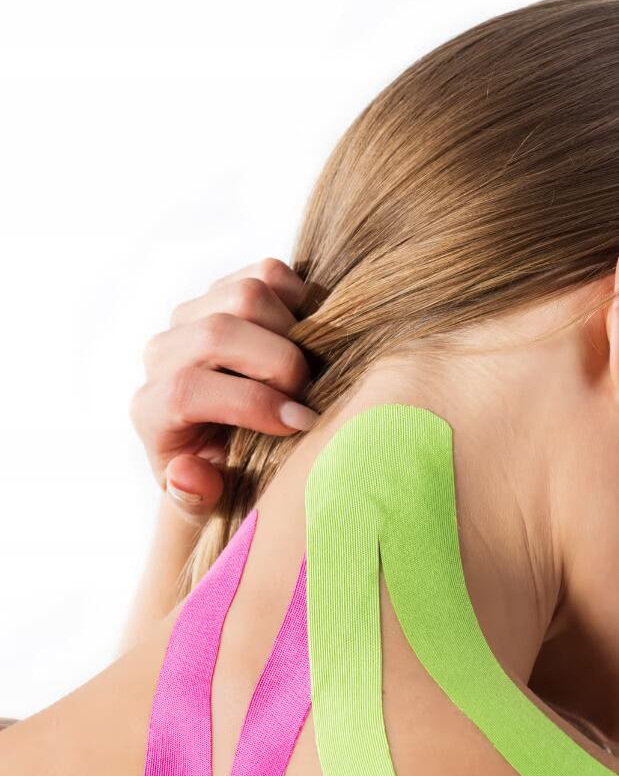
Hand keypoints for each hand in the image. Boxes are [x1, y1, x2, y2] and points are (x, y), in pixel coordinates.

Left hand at [129, 257, 319, 522]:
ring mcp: (193, 315)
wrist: (228, 446)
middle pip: (219, 332)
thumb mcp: (209, 503)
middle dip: (280, 365)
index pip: (187, 389)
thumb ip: (196, 495)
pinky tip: (306, 338)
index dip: (251, 403)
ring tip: (308, 369)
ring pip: (246, 295)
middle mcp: (164, 353)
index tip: (300, 424)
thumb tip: (188, 472)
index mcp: (152, 408)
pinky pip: (268, 273)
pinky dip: (299, 299)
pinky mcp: (227, 291)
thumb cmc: (226, 480)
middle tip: (310, 396)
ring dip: (292, 331)